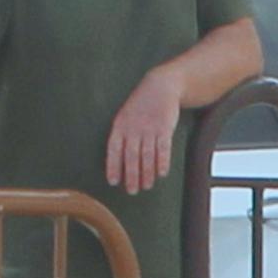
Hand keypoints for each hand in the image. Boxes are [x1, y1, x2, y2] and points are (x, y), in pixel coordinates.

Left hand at [105, 68, 187, 192]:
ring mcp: (149, 128)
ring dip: (147, 173)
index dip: (113, 166)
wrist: (161, 87)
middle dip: (131, 175)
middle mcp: (133, 127)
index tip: (113, 181)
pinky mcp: (165, 127)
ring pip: (147, 155)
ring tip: (147, 186)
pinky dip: (162, 162)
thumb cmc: (141, 105)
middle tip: (132, 190)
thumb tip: (119, 160)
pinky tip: (162, 173)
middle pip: (131, 156)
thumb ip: (122, 135)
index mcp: (120, 125)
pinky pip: (163, 148)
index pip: (114, 149)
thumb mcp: (125, 116)